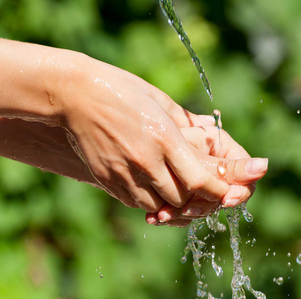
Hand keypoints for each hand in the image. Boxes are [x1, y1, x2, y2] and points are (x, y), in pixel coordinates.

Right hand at [59, 55, 251, 212]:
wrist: (73, 94)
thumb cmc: (119, 90)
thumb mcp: (157, 98)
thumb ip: (185, 120)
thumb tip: (208, 130)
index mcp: (165, 138)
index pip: (200, 180)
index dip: (217, 192)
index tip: (227, 192)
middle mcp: (146, 161)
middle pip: (182, 198)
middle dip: (195, 196)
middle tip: (198, 188)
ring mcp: (124, 174)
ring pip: (159, 206)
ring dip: (171, 201)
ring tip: (172, 186)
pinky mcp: (106, 180)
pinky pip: (135, 203)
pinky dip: (148, 200)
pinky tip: (149, 185)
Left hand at [145, 126, 267, 226]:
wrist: (112, 131)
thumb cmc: (152, 129)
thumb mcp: (191, 149)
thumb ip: (227, 164)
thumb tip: (264, 166)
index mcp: (218, 146)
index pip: (242, 172)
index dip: (238, 189)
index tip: (226, 199)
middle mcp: (208, 163)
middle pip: (221, 194)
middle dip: (204, 204)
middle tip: (186, 208)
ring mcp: (192, 178)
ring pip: (200, 205)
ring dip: (183, 213)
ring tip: (162, 214)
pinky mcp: (175, 190)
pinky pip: (181, 210)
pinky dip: (170, 215)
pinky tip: (155, 217)